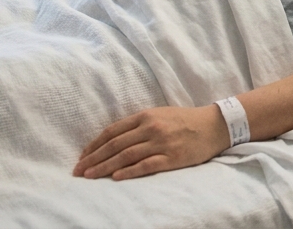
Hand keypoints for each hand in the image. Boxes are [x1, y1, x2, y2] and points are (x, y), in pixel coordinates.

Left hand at [74, 105, 230, 179]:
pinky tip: (116, 177)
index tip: (82, 157)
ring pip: (126, 156)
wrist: (214, 125)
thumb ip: (137, 124)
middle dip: (93, 158)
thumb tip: (112, 139)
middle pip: (115, 145)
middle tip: (78, 171)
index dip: (94, 145)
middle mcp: (150, 128)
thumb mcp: (159, 114)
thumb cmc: (184, 120)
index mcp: (145, 116)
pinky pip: (146, 165)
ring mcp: (161, 143)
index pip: (112, 132)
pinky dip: (130, 171)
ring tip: (90, 176)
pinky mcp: (172, 157)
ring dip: (105, 167)